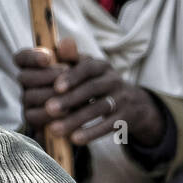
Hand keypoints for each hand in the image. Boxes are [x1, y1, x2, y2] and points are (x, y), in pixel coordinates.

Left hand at [14, 40, 164, 146]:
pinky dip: (92, 133)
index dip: (73, 76)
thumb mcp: (88, 69)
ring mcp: (122, 99)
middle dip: (70, 99)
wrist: (134, 105)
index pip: (88, 67)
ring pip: (99, 109)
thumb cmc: (98, 84)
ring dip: (76, 119)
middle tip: (49, 109)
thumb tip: (62, 42)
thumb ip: (72, 58)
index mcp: (102, 66)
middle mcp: (114, 80)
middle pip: (92, 89)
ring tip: (55, 129)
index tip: (56, 87)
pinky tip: (75, 140)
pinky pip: (109, 126)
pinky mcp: (126, 118)